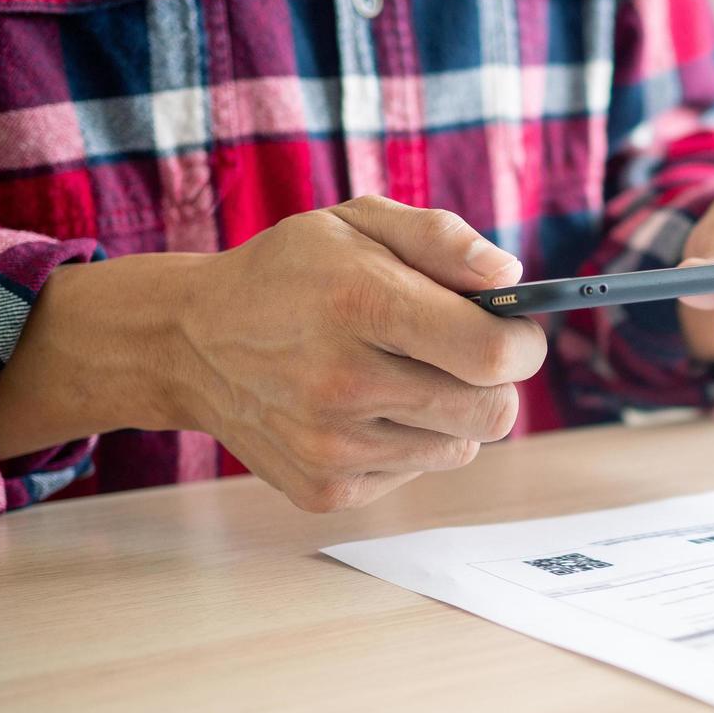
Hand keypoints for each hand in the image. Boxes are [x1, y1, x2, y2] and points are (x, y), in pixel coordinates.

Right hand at [0, 196, 545, 512]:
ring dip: (451, 413)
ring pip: (461, 447)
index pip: (493, 354)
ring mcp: (332, 448)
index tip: (517, 331)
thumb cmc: (292, 275)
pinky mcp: (326, 489)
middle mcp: (345, 384)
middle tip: (467, 354)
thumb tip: (513, 275)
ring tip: (403, 375)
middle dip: (496, 381)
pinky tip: (367, 408)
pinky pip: (417, 471)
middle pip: (492, 413)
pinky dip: (410, 441)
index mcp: (361, 305)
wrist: (190, 343)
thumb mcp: (358, 223)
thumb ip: (443, 240)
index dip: (524, 344)